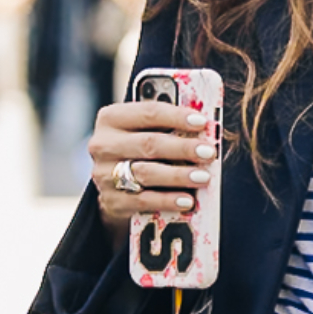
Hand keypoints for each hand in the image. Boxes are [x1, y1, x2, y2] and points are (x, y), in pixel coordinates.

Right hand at [88, 92, 216, 226]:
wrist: (115, 192)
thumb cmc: (138, 155)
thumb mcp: (143, 134)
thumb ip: (165, 127)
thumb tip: (203, 126)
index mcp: (111, 118)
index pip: (147, 113)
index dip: (177, 116)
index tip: (202, 122)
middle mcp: (104, 144)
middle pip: (148, 143)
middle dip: (182, 148)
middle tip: (209, 152)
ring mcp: (105, 174)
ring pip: (146, 172)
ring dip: (179, 175)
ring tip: (203, 177)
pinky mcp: (112, 201)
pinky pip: (144, 201)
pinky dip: (168, 200)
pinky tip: (188, 200)